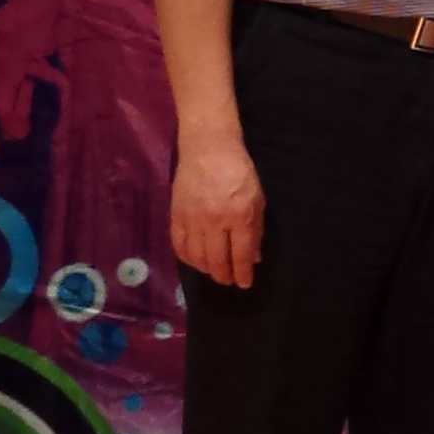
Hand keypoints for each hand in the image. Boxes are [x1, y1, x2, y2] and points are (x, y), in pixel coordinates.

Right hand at [172, 137, 266, 290]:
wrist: (208, 150)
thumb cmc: (239, 172)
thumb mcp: (257, 199)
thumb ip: (256, 230)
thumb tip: (254, 257)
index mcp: (240, 216)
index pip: (240, 254)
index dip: (242, 273)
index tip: (245, 284)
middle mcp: (215, 221)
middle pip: (217, 260)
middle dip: (224, 276)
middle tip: (228, 281)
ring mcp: (193, 219)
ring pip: (197, 257)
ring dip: (206, 270)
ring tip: (214, 272)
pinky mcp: (176, 215)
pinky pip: (179, 245)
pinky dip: (187, 258)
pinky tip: (195, 261)